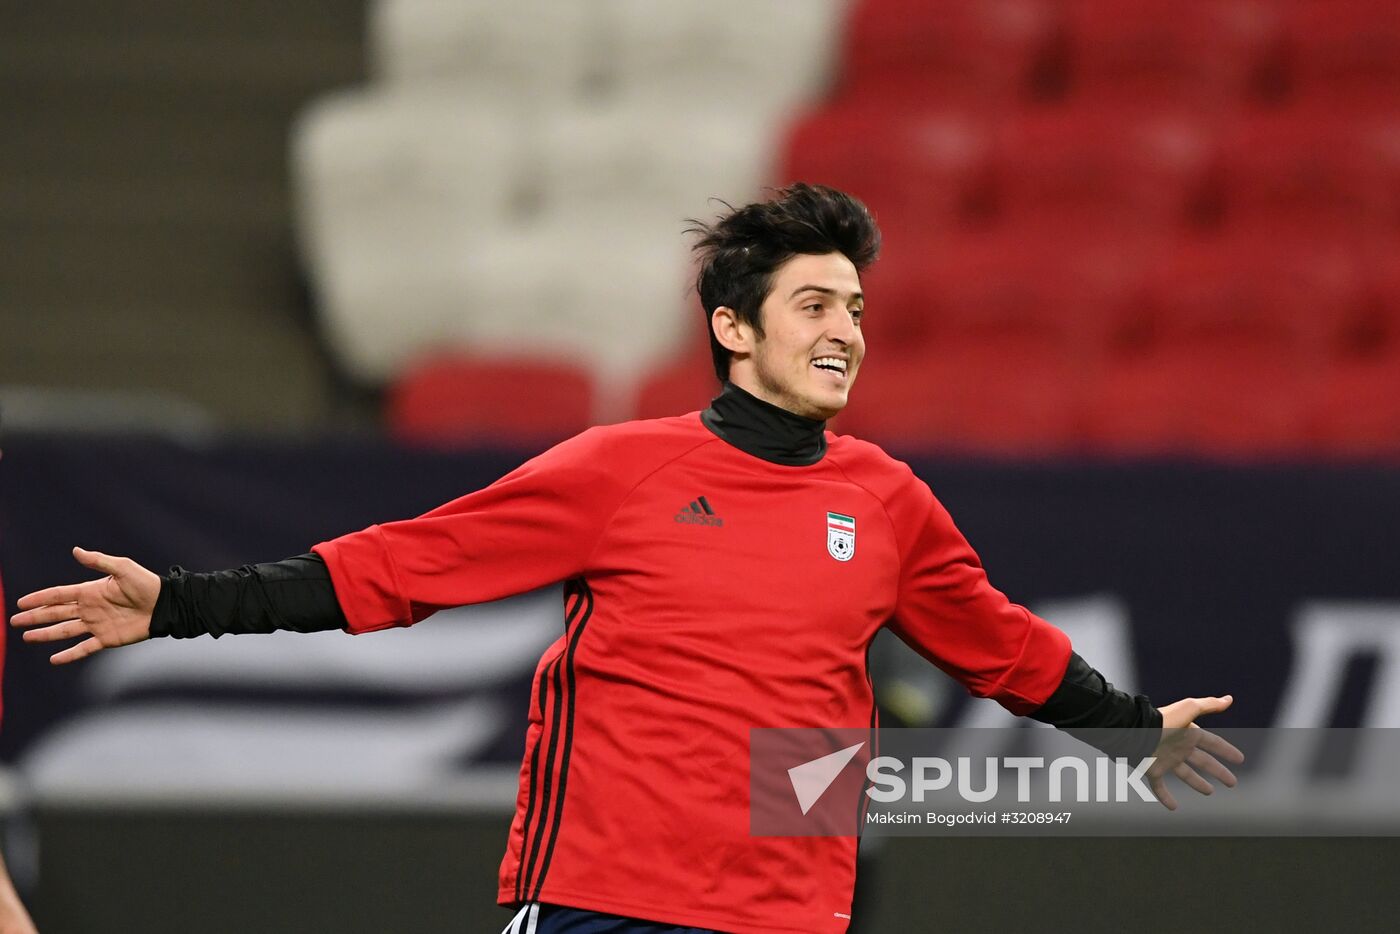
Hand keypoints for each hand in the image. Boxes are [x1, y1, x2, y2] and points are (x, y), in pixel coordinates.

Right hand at [9, 547, 160, 664]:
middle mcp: (89, 609)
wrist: (165, 605)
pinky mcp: (106, 639)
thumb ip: (98, 561)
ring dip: (45, 634)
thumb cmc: (146, 583)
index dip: (39, 598)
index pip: (58, 595)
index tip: (21, 602)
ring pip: (64, 631)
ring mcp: (96, 625)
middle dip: (35, 617)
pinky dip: (69, 655)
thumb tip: (75, 550)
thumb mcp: (122, 568)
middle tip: (14, 621)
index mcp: (90, 591)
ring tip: (26, 637)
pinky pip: (84, 648)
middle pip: (56, 613)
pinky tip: (54, 660)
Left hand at [1146, 695, 1244, 810]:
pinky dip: (1165, 797)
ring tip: (1209, 792)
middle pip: (1203, 762)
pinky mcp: (1152, 770)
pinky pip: (1160, 787)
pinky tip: (1173, 807)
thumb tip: (1229, 699)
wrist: (1134, 731)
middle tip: (1232, 782)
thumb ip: (1208, 705)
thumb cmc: (1162, 720)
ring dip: (1198, 783)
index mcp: (1188, 734)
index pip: (1213, 743)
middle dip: (1218, 771)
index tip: (1240, 759)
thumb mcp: (1188, 709)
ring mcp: (1166, 760)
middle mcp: (1179, 747)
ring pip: (1185, 775)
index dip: (1226, 750)